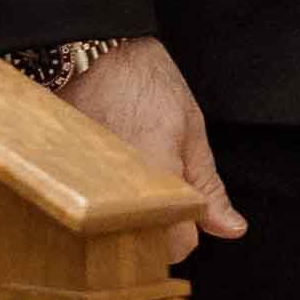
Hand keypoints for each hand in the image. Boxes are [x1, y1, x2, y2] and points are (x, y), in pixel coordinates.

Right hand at [63, 35, 244, 254]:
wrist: (94, 52)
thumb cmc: (147, 82)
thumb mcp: (192, 130)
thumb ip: (209, 186)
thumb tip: (232, 228)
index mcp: (159, 181)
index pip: (179, 247)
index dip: (190, 228)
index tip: (186, 203)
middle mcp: (120, 193)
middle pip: (146, 246)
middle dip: (157, 229)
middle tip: (158, 189)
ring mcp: (89, 188)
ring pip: (116, 234)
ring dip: (128, 218)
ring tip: (130, 178)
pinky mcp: (66, 181)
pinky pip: (90, 212)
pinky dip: (101, 202)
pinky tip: (105, 172)